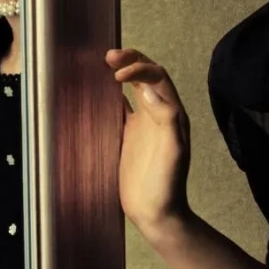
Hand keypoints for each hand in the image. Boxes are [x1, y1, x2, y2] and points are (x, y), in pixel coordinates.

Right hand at [105, 48, 190, 234]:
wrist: (157, 213)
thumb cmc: (167, 184)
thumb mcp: (173, 152)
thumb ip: (167, 120)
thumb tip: (148, 90)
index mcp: (172, 114)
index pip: (158, 78)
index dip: (140, 68)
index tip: (118, 75)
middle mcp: (158, 114)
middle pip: (146, 76)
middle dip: (131, 60)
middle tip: (108, 56)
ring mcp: (142, 125)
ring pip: (132, 89)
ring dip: (120, 73)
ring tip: (104, 63)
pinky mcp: (127, 137)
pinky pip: (119, 110)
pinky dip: (109, 97)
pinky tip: (95, 93)